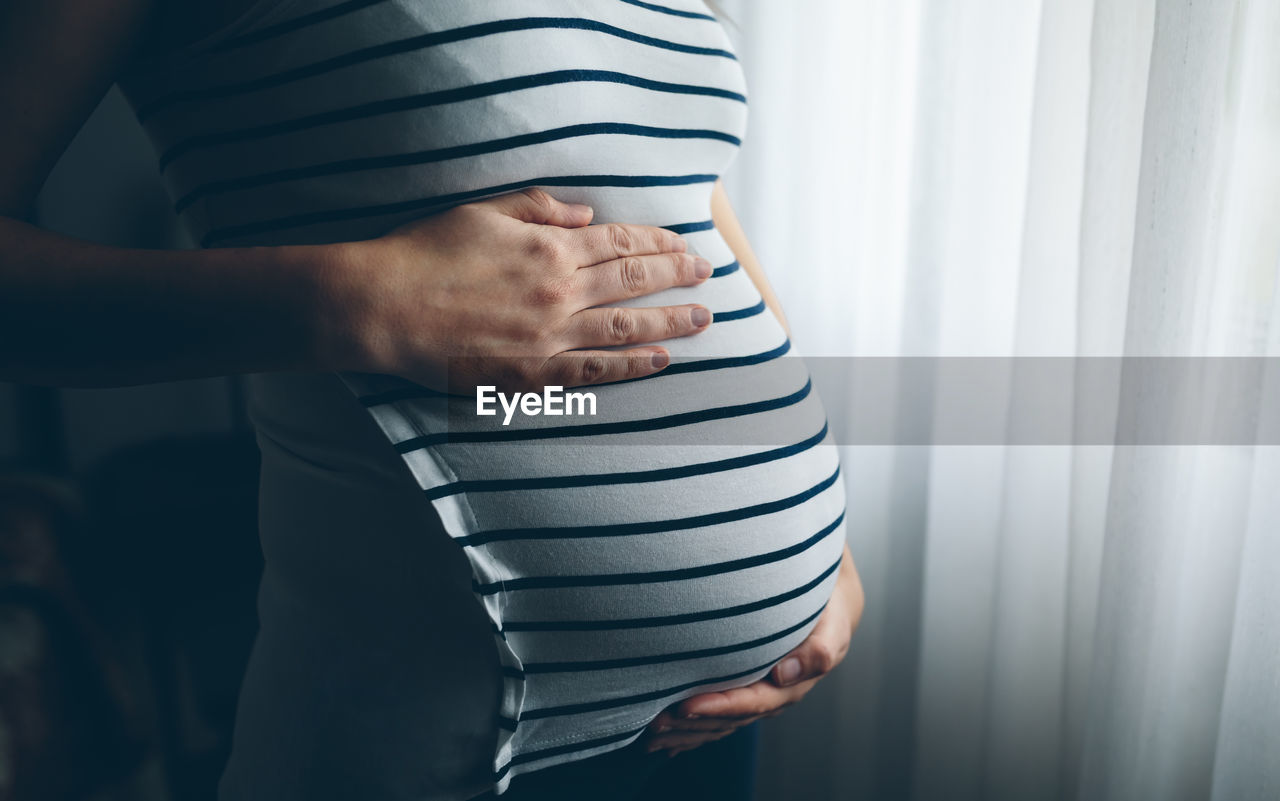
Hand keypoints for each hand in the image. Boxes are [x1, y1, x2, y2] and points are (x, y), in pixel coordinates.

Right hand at [327, 188, 712, 392]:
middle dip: (677, 276)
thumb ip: (539, 208)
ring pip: (627, 325)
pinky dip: (633, 366)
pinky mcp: (534, 372)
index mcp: (550, 246)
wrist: (384, 306)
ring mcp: (551, 335)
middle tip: (708, 275)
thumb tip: (586, 214)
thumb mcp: (483, 210)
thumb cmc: (425, 252)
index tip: (685, 245)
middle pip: (635, 280)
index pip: (622, 242)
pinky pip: (596, 371)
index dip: (659, 244)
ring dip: (670, 321)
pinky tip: (661, 361)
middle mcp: (561, 289)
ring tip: (703, 319)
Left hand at [644, 544, 863, 756]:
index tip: (685, 705)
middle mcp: (772, 696)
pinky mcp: (745, 690)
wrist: (829, 606)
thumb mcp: (832, 626)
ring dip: (685, 731)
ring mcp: (757, 696)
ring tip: (650, 735)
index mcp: (792, 684)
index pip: (751, 701)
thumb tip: (784, 674)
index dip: (719, 706)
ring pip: (719, 722)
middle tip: (654, 724)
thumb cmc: (827, 610)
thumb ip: (818, 650)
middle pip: (729, 719)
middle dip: (691, 725)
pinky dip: (692, 728)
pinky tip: (667, 738)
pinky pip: (717, 716)